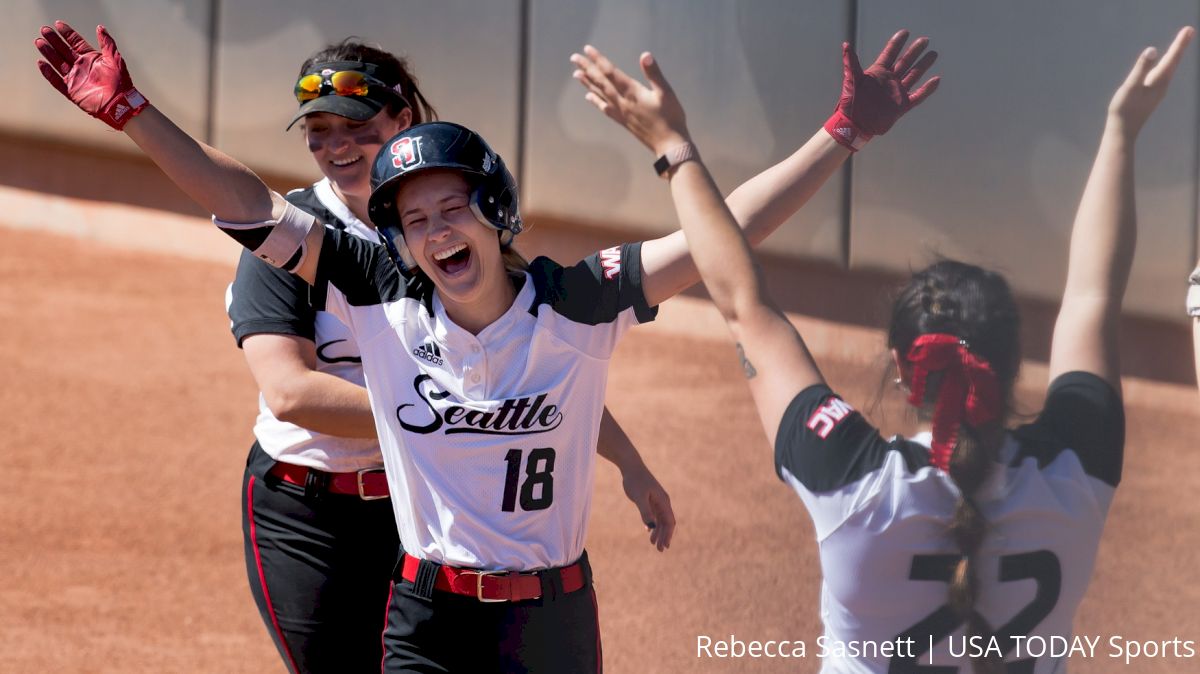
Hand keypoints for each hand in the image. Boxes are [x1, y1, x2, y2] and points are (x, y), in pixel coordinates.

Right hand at [35, 20, 147, 129]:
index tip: (57, 24)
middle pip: (64, 50)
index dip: (67, 34)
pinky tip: (41, 63)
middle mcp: (82, 67)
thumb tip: (100, 27)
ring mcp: (76, 79)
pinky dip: (48, 73)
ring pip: (58, 63)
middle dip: (54, 40)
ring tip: (40, 42)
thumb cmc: (121, 82)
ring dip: (49, 53)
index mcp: (91, 59)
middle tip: (45, 30)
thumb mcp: (114, 58)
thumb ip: (107, 43)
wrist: (121, 103)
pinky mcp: (72, 91)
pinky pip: (57, 81)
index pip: (76, 43)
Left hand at [571, 46, 689, 155]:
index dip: (598, 59)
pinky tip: (589, 97)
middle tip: (574, 58)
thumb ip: (654, 74)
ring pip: (600, 94)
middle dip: (587, 68)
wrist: (668, 144)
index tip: (587, 49)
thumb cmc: (671, 117)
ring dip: (588, 83)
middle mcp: (622, 101)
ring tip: (576, 74)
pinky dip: (596, 101)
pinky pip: (605, 109)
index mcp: (632, 92)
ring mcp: (621, 112)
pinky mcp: (623, 121)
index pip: (610, 72)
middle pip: (601, 81)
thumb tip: (645, 55)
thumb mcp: (666, 92)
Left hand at [620, 466, 675, 551]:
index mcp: (663, 501)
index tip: (665, 546)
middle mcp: (662, 502)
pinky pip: (654, 515)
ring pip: (660, 520)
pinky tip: (649, 531)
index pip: (669, 521)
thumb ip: (645, 512)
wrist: (631, 467)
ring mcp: (656, 501)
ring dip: (658, 532)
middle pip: (666, 522)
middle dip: (664, 536)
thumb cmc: (635, 480)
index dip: (668, 534)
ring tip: (653, 544)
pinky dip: (653, 524)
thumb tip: (652, 527)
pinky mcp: (649, 500)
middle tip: (660, 550)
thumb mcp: (639, 497)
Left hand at [825, 29, 939, 150]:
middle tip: (925, 40)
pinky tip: (936, 79)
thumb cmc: (851, 103)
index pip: (890, 53)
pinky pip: (918, 95)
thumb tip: (846, 44)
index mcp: (878, 73)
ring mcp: (897, 92)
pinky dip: (927, 88)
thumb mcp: (852, 80)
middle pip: (905, 62)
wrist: (855, 125)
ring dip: (923, 65)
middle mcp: (889, 80)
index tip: (905, 32)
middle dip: (915, 51)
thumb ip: (851, 62)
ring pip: (914, 75)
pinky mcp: (902, 105)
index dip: (897, 43)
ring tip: (933, 54)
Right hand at [1108, 27, 1193, 138]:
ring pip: (1169, 68)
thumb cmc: (1124, 110)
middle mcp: (1162, 85)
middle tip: (1189, 31)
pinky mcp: (1151, 95)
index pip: (1172, 58)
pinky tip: (1163, 65)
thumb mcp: (1130, 86)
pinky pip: (1162, 75)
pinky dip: (1166, 65)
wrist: (1122, 131)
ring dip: (1174, 55)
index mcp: (1159, 81)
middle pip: (1173, 61)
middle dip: (1180, 46)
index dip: (1180, 43)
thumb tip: (1152, 49)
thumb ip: (1141, 68)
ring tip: (1179, 44)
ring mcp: (1157, 91)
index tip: (1189, 29)